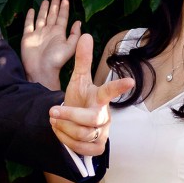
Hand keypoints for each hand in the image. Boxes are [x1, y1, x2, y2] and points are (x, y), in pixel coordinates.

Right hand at [22, 0, 80, 89]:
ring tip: (46, 0)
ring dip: (43, 9)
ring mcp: (38, 34)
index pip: (62, 18)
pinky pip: (28, 24)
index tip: (65, 0)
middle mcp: (48, 32)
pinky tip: (31, 10)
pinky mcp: (27, 37)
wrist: (41, 70)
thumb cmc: (56, 60)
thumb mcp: (70, 47)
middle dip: (54, 6)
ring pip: (41, 18)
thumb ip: (75, 35)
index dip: (64, 9)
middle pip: (52, 15)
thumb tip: (79, 22)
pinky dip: (29, 17)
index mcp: (59, 33)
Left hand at [49, 33, 133, 156]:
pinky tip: (60, 132)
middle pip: (92, 118)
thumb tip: (85, 35)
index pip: (111, 91)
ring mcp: (103, 132)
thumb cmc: (80, 99)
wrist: (75, 122)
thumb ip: (82, 60)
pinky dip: (66, 140)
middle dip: (69, 115)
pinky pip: (82, 147)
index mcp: (100, 97)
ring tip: (54, 120)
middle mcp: (105, 115)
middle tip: (52, 111)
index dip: (119, 86)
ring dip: (63, 127)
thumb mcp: (78, 80)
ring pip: (83, 134)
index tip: (131, 81)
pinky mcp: (97, 148)